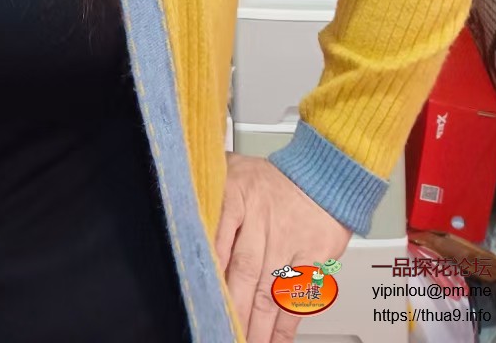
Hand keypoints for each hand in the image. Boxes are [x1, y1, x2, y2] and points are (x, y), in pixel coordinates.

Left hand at [214, 153, 352, 342]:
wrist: (321, 174)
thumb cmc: (268, 179)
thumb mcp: (231, 169)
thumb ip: (205, 186)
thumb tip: (174, 194)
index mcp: (236, 194)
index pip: (217, 237)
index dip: (208, 271)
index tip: (197, 297)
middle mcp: (262, 219)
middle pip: (244, 271)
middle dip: (232, 308)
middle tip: (219, 330)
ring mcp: (289, 241)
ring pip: (269, 290)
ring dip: (257, 324)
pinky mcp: (313, 258)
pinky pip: (297, 296)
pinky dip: (286, 325)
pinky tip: (274, 340)